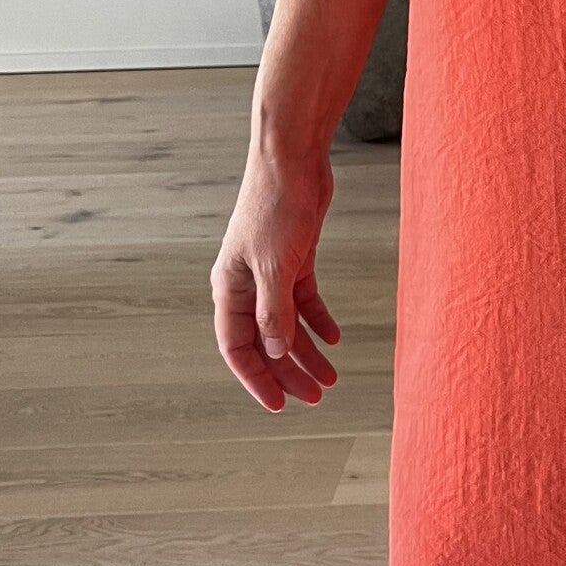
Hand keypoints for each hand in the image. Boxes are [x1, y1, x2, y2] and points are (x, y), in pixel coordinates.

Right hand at [211, 146, 340, 411]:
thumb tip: (275, 352)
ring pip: (287, 325)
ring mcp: (271, 272)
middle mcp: (247, 285)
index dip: (255, 378)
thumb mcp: (275, 265)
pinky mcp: (295, 259)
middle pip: (265, 342)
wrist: (293, 160)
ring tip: (330, 379)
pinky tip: (335, 339)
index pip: (237, 347)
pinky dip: (318, 321)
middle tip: (315, 398)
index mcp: (230, 288)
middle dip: (287, 372)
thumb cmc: (275, 205)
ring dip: (306, 353)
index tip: (277, 405)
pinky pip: (304, 301)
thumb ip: (275, 310)